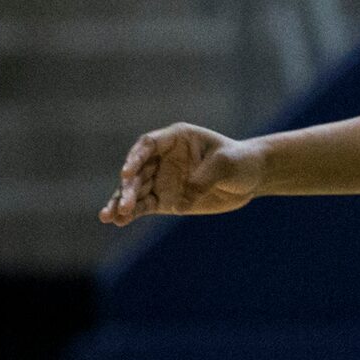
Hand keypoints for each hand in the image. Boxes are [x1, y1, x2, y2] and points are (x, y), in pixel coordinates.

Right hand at [100, 124, 262, 224]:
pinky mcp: (167, 199)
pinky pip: (145, 205)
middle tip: (123, 205)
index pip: (147, 145)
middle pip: (137, 171)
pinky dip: (133, 213)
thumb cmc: (240, 161)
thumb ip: (203, 178)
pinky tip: (118, 221)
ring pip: (136, 190)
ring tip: (108, 217)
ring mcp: (162, 178)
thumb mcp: (226, 164)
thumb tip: (181, 201)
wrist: (251, 177)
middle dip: (128, 188)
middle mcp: (162, 157)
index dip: (134, 158)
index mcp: (175, 138)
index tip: (126, 173)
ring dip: (122, 203)